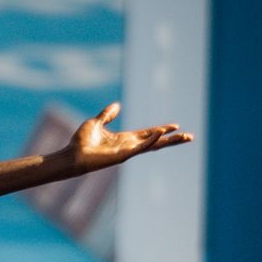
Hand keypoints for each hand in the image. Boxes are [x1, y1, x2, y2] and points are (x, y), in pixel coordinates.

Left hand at [67, 102, 191, 172]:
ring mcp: (127, 152)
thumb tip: (117, 105)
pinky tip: (162, 133)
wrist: (72, 156)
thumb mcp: (96, 123)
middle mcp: (129, 146)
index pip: (147, 133)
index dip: (161, 130)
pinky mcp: (123, 155)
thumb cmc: (80, 142)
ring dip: (169, 141)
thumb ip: (107, 115)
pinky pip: (141, 147)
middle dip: (172, 139)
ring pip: (153, 146)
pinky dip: (152, 140)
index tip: (175, 126)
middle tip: (189, 137)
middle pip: (156, 141)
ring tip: (185, 137)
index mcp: (124, 139)